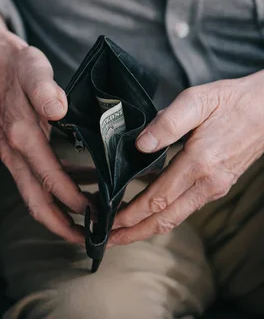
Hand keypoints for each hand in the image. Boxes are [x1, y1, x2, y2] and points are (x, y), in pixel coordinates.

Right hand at [0, 27, 90, 242]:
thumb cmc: (20, 67)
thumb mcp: (34, 70)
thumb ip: (44, 89)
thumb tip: (58, 109)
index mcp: (21, 136)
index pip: (49, 179)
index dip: (73, 200)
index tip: (98, 214)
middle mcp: (14, 152)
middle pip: (35, 201)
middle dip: (62, 226)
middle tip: (90, 240)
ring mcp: (13, 155)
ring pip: (35, 196)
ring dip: (61, 213)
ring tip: (91, 222)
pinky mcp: (17, 152)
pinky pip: (37, 180)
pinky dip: (59, 191)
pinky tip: (85, 185)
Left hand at [111, 72, 263, 244]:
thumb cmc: (232, 101)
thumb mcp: (196, 100)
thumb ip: (167, 123)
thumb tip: (141, 144)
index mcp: (200, 162)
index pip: (158, 198)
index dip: (132, 213)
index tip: (110, 220)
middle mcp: (209, 182)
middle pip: (166, 219)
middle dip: (134, 233)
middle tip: (108, 240)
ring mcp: (215, 187)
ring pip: (176, 217)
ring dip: (147, 228)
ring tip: (122, 232)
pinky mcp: (217, 186)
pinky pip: (185, 207)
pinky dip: (163, 216)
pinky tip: (146, 214)